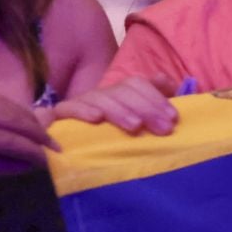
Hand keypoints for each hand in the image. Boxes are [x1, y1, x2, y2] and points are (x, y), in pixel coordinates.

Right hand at [49, 73, 180, 136]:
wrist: (71, 151)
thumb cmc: (115, 138)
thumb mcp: (141, 120)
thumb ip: (157, 98)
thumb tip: (165, 79)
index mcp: (120, 93)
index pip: (137, 84)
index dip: (156, 97)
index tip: (173, 118)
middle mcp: (101, 95)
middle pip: (121, 91)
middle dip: (145, 108)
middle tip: (163, 129)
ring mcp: (80, 103)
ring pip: (99, 98)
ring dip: (119, 111)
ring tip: (135, 126)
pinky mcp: (58, 116)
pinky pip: (67, 109)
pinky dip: (82, 111)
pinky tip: (96, 119)